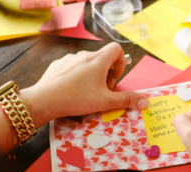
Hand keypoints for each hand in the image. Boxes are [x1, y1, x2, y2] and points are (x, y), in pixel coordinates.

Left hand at [19, 42, 148, 127]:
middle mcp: (84, 55)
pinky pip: (73, 67)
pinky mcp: (57, 65)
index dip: (120, 63)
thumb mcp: (106, 101)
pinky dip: (77, 77)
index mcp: (98, 60)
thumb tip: (146, 102)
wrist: (44, 100)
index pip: (116, 49)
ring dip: (92, 76)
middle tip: (101, 92)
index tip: (113, 79)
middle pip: (102, 59)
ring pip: (87, 63)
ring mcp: (69, 59)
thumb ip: (127, 100)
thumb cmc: (77, 99)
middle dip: (106, 75)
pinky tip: (71, 91)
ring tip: (86, 94)